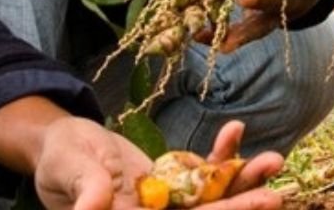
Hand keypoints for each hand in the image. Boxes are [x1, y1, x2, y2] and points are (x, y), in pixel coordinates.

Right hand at [28, 114, 282, 209]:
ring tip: (273, 160)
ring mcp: (166, 204)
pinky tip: (236, 131)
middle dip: (238, 207)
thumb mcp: (68, 166)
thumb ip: (85, 185)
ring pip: (210, 199)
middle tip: (274, 195)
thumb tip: (97, 204)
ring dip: (241, 181)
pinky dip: (221, 156)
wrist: (64, 142)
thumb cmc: (59, 156)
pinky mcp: (173, 184)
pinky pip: (203, 174)